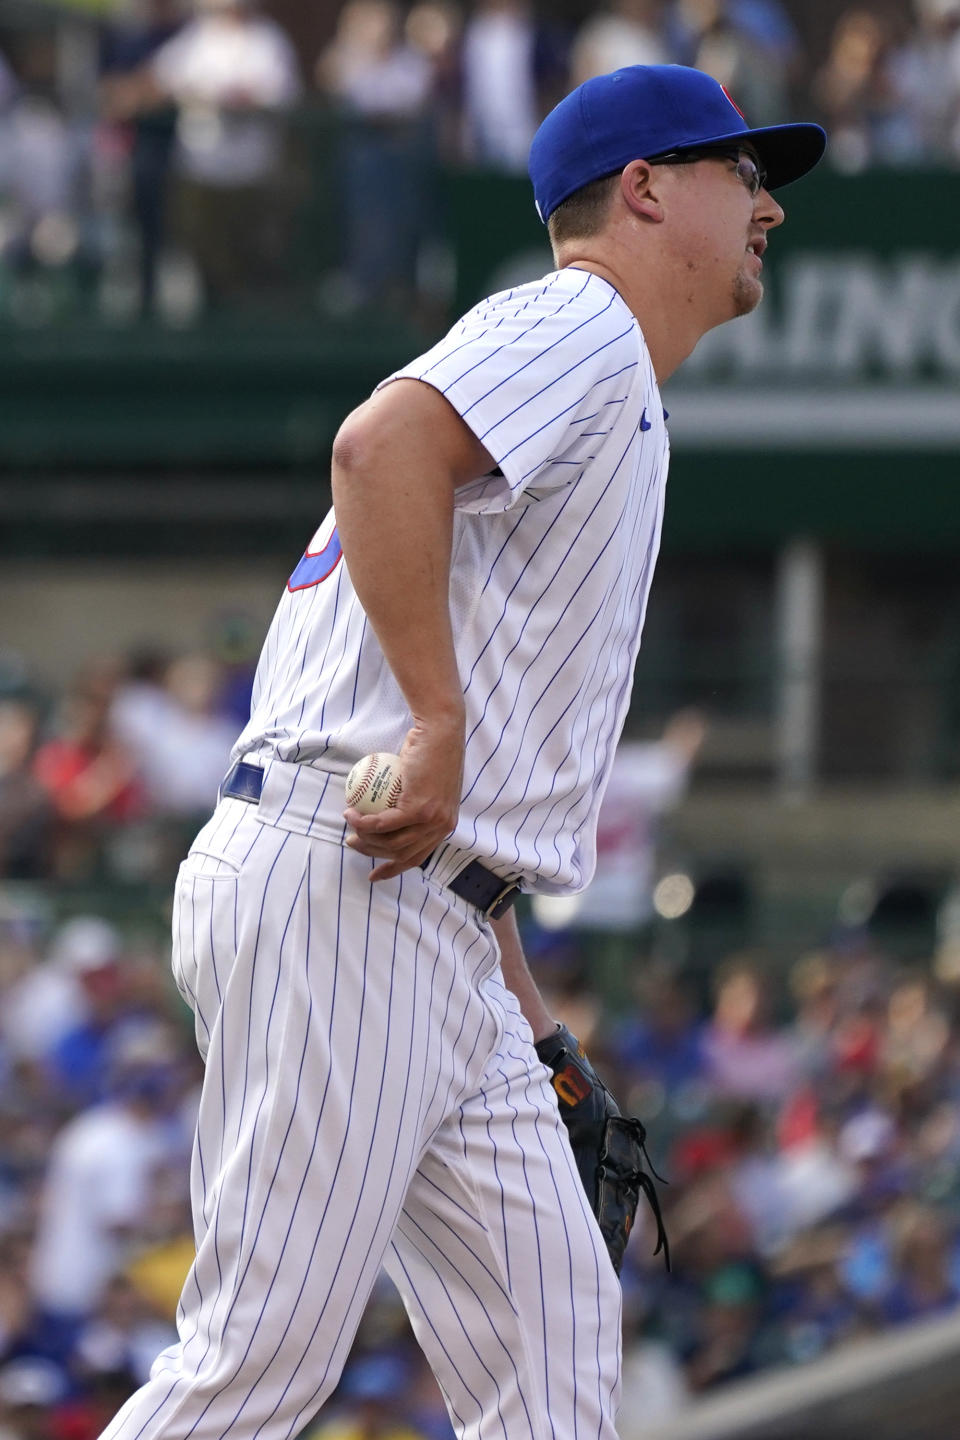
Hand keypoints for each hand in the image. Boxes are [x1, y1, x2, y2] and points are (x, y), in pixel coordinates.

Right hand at [344, 712, 463, 880]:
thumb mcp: (427, 783)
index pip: (417, 856)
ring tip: (349, 825)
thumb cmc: (431, 750)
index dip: (393, 868)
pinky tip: (351, 814)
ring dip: (364, 837)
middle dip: (372, 853)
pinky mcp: (419, 809)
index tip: (374, 874)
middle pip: (401, 854)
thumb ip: (415, 802)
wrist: (439, 732)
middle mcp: (441, 827)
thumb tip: (387, 815)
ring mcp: (431, 820)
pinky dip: (364, 822)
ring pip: (391, 842)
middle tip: (353, 841)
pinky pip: (383, 823)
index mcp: (445, 825)